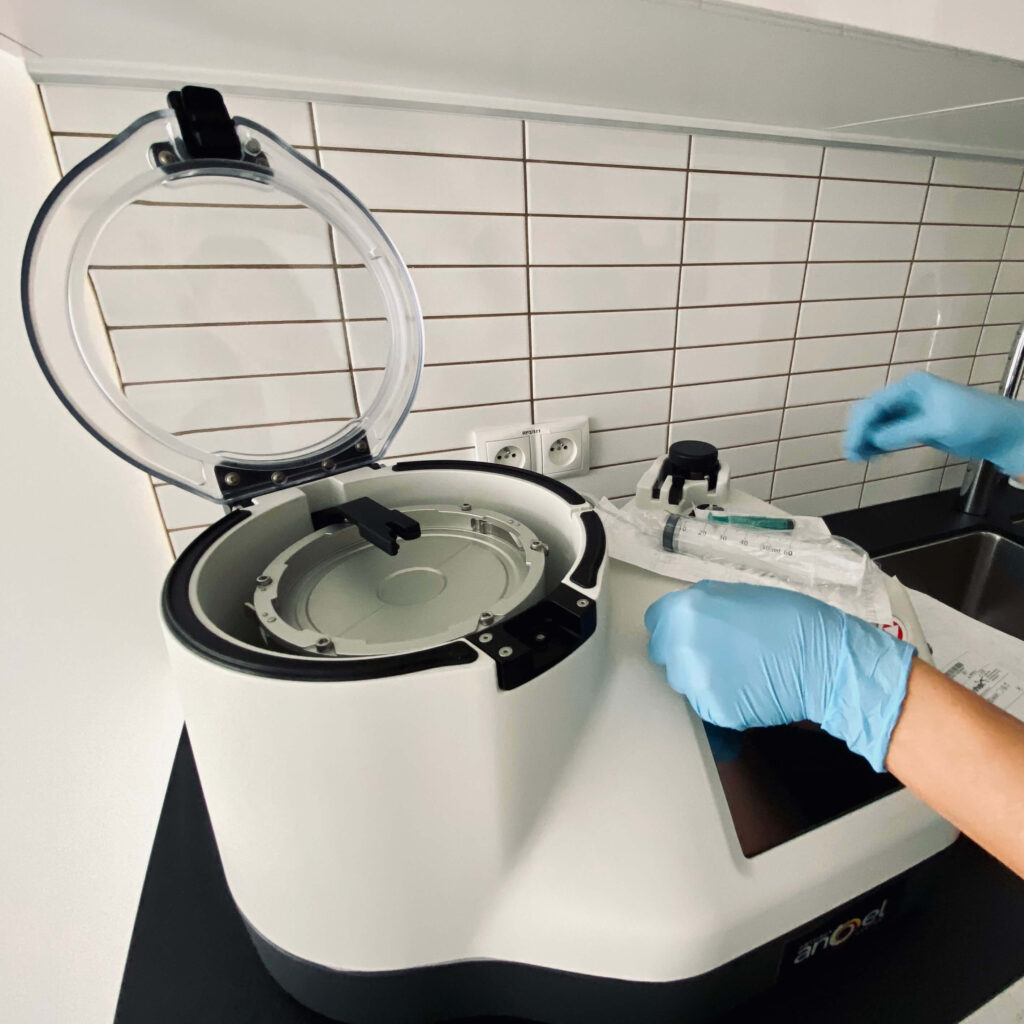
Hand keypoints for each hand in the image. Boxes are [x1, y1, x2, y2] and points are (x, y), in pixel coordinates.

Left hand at [644, 581, 914, 771]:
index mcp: (684, 611)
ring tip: (737, 670)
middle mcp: (681, 647)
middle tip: (719, 651)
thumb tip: (690, 615)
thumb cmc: (787, 618)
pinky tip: (747, 688)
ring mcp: (695, 683)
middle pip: (666, 654)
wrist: (822, 660)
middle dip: (685, 652)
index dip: (674, 626)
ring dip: (701, 677)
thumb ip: (704, 605)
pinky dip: (721, 699)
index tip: (691, 631)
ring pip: (685, 681)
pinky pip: (707, 704)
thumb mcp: (737, 594)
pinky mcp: (713, 711)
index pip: (656, 622)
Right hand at [843, 371, 1023, 474]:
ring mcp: (909, 410)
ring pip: (876, 423)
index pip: (873, 405)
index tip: (852, 448)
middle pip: (870, 412)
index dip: (859, 427)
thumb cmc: (976, 421)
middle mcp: (905, 395)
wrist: (1003, 432)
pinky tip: (874, 455)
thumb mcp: (938, 425)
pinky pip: (887, 432)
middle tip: (853, 456)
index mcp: (910, 387)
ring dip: (866, 440)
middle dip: (859, 433)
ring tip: (861, 459)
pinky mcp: (914, 425)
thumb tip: (874, 441)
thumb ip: (903, 432)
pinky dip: (877, 443)